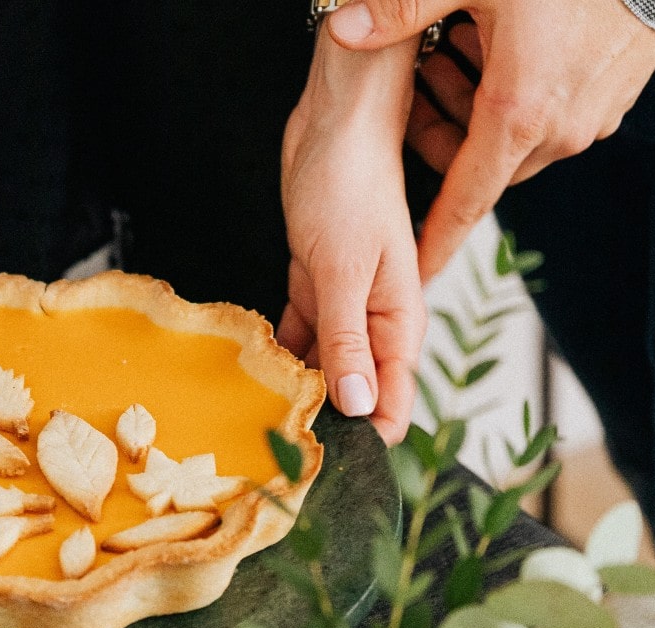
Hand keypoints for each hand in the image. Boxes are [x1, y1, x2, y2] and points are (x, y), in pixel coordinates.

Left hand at [279, 32, 426, 443]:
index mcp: (398, 321)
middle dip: (329, 425)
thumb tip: (358, 403)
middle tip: (288, 461)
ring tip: (266, 432)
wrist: (333, 125)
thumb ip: (350, 338)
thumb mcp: (347, 269)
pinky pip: (298, 336)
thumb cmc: (353, 184)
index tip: (337, 474)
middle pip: (357, 390)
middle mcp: (374, 321)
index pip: (392, 398)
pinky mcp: (313, 286)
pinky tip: (256, 382)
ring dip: (300, 394)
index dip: (371, 439)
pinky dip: (280, 357)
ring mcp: (343, 305)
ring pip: (324, 367)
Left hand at [327, 0, 654, 278]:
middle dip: (441, 131)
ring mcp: (590, 120)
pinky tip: (505, 44)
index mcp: (516, 116)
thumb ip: (403, 9)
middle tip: (425, 73)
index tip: (413, 276)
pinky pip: (550, 121)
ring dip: (477, 109)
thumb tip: (343, 29)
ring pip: (513, 142)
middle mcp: (558, 132)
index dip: (432, 243)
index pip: (462, 205)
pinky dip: (516, 99)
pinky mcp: (612, 102)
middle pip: (478, 165)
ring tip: (459, 46)